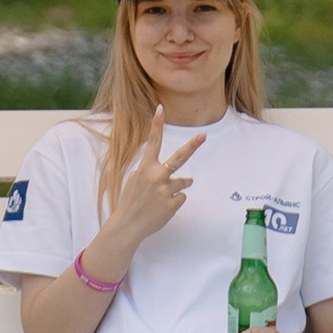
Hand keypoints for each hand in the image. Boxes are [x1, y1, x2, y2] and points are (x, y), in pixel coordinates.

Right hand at [90, 109, 206, 273]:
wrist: (128, 225)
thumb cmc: (130, 201)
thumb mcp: (134, 179)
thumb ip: (152, 172)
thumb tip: (179, 176)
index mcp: (145, 167)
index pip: (152, 142)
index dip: (156, 124)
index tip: (160, 108)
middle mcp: (157, 176)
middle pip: (179, 157)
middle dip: (192, 145)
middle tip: (204, 135)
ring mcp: (166, 190)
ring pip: (183, 183)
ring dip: (178, 186)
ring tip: (162, 197)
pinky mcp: (173, 204)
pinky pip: (181, 198)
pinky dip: (174, 201)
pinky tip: (162, 208)